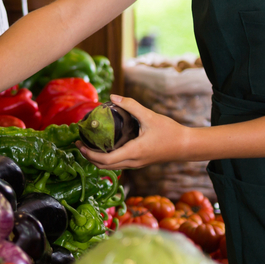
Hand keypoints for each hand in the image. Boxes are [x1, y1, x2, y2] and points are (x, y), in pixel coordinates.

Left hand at [77, 94, 192, 169]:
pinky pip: (118, 164)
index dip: (89, 154)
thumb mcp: (149, 116)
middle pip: (104, 166)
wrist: (186, 146)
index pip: (105, 160)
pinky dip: (106, 159)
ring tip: (87, 145)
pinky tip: (104, 146)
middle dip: (88, 157)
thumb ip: (130, 105)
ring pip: (111, 167)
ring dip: (97, 159)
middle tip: (78, 144)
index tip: (79, 144)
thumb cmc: (169, 131)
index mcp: (133, 152)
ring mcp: (136, 164)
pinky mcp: (138, 163)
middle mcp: (132, 162)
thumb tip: (112, 96)